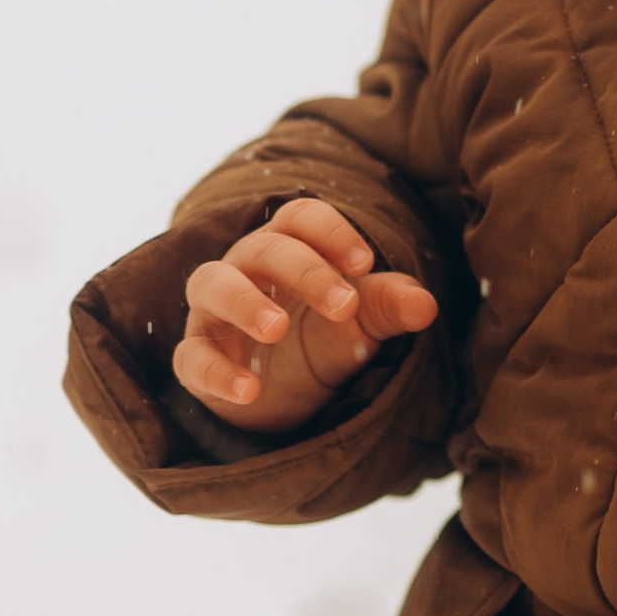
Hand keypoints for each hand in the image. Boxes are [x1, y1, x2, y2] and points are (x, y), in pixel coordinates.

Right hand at [175, 196, 438, 435]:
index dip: (330, 232)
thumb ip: (386, 305)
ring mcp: (213, 312)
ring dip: (243, 302)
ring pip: (211, 284)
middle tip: (343, 305)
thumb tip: (426, 304)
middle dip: (304, 271)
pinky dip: (215, 371)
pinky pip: (191, 356)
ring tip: (275, 329)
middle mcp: (244, 269)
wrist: (282, 397)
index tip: (364, 263)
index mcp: (287, 247)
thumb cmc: (321, 337)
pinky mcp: (196, 356)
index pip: (299, 217)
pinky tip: (249, 391)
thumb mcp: (358, 322)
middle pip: (264, 249)